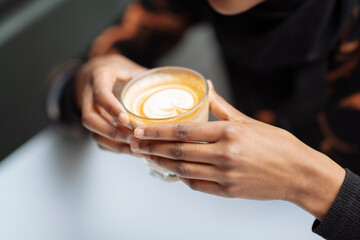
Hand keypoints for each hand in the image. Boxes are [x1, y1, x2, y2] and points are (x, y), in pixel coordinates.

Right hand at [75, 54, 145, 154]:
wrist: (99, 72)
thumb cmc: (120, 71)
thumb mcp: (132, 69)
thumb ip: (147, 78)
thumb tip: (172, 87)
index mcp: (100, 77)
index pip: (100, 94)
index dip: (112, 109)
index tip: (128, 121)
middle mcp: (88, 95)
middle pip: (90, 119)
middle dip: (112, 132)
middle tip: (135, 138)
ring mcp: (88, 111)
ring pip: (93, 133)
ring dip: (115, 144)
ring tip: (137, 148)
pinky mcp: (93, 124)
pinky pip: (99, 140)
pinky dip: (116, 148)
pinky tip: (134, 151)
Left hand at [131, 81, 344, 219]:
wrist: (299, 173)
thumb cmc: (276, 144)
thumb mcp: (249, 121)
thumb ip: (223, 107)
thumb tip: (207, 88)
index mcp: (229, 132)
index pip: (183, 131)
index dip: (157, 131)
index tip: (140, 129)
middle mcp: (224, 154)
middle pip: (177, 151)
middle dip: (151, 147)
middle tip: (134, 143)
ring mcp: (225, 175)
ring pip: (183, 169)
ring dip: (160, 163)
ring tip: (146, 157)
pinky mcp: (228, 191)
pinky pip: (197, 185)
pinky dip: (181, 177)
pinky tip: (171, 171)